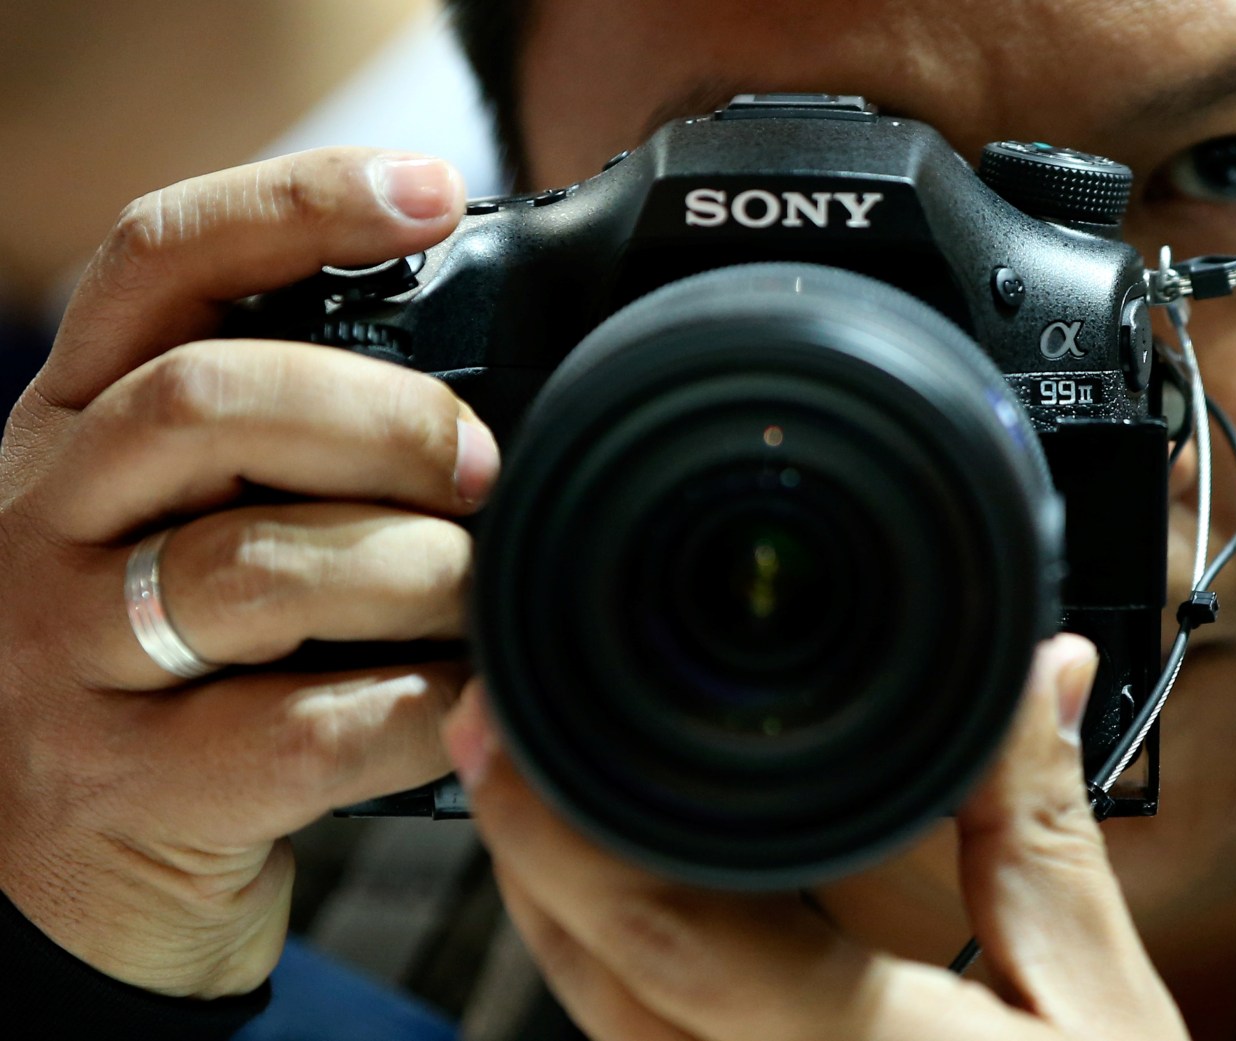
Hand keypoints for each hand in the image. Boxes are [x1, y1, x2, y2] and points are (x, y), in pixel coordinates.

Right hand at [0, 148, 492, 997]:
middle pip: (209, 402)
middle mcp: (45, 520)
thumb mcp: (186, 524)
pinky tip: (467, 703)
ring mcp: (67, 657)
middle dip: (386, 420)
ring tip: (480, 593)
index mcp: (74, 428)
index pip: (160, 263)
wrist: (54, 867)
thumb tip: (486, 401)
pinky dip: (418, 710)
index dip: (295, 205)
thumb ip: (285, 452)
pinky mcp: (128, 787)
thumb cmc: (168, 669)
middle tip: (484, 467)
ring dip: (413, 571)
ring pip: (255, 567)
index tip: (428, 191)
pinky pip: (305, 730)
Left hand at [446, 635, 1190, 1040]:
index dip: (563, 829)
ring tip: (529, 772)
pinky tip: (604, 883)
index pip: (675, 939)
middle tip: (494, 715)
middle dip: (523, 839)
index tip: (503, 726)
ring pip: (592, 1015)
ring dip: (548, 894)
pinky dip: (596, 952)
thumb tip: (1032, 670)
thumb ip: (1041, 826)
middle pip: (590, 975)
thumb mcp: (1100, 996)